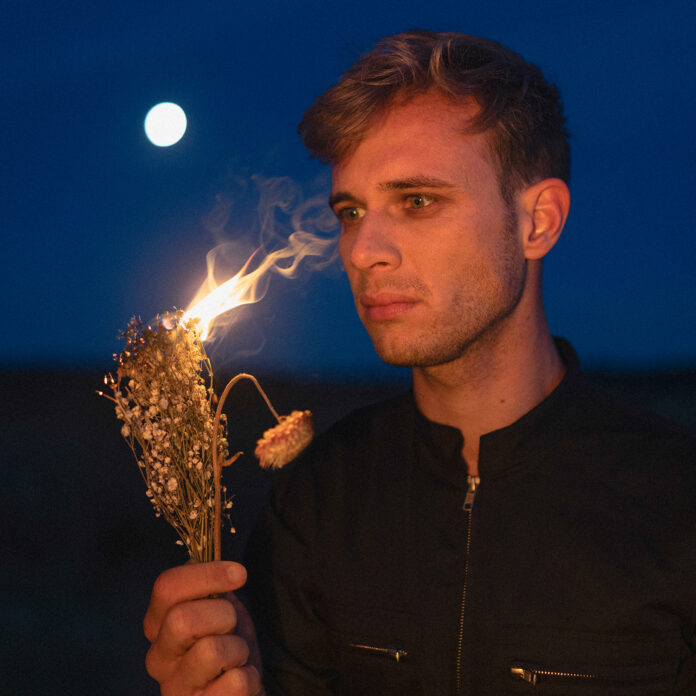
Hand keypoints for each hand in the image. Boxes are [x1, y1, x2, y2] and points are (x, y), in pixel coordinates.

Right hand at [143, 561, 263, 694]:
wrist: (241, 692)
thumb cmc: (229, 646)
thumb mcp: (219, 609)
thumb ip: (209, 584)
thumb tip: (207, 548)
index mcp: (159, 625)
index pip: (166, 587)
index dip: (206, 574)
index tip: (239, 574)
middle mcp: (158, 658)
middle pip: (182, 619)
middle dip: (222, 616)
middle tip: (232, 627)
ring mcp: (175, 689)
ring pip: (210, 651)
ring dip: (238, 649)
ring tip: (236, 657)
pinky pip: (236, 683)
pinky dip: (250, 677)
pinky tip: (242, 681)